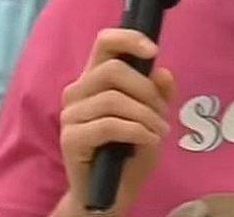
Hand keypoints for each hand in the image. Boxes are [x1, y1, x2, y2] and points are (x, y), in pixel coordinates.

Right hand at [60, 29, 176, 212]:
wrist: (111, 193)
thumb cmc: (129, 150)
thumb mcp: (153, 117)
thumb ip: (158, 93)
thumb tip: (162, 72)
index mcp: (95, 78)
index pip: (104, 42)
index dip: (129, 39)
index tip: (154, 51)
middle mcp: (78, 91)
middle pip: (113, 69)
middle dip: (147, 90)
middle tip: (163, 113)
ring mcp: (71, 114)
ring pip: (113, 99)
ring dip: (146, 115)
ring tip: (159, 131)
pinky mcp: (71, 138)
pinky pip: (109, 125)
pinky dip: (137, 131)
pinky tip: (149, 141)